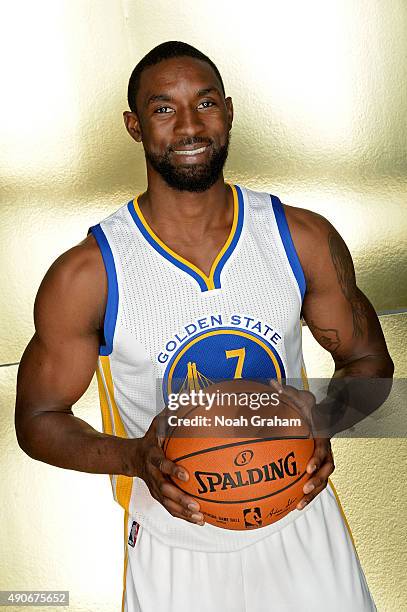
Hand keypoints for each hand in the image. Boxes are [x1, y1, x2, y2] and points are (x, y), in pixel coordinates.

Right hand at [132, 415, 204, 524]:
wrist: (132, 457)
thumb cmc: (151, 439)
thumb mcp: (157, 425)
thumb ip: (170, 416)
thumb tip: (188, 399)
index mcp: (153, 457)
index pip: (162, 464)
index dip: (173, 470)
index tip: (186, 475)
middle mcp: (153, 475)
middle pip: (166, 490)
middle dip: (181, 499)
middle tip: (196, 505)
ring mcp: (154, 488)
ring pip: (168, 504)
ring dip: (184, 512)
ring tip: (200, 517)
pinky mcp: (157, 496)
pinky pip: (170, 509)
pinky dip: (183, 516)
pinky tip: (199, 519)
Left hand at [269, 380, 334, 509]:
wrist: (322, 417)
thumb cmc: (306, 408)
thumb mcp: (299, 398)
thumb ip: (288, 392)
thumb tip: (273, 382)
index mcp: (322, 435)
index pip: (323, 449)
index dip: (317, 459)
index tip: (308, 468)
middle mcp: (326, 450)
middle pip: (327, 470)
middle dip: (317, 481)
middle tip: (303, 489)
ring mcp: (324, 460)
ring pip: (323, 480)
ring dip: (313, 493)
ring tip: (299, 505)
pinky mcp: (317, 469)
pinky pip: (314, 483)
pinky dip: (306, 494)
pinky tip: (292, 505)